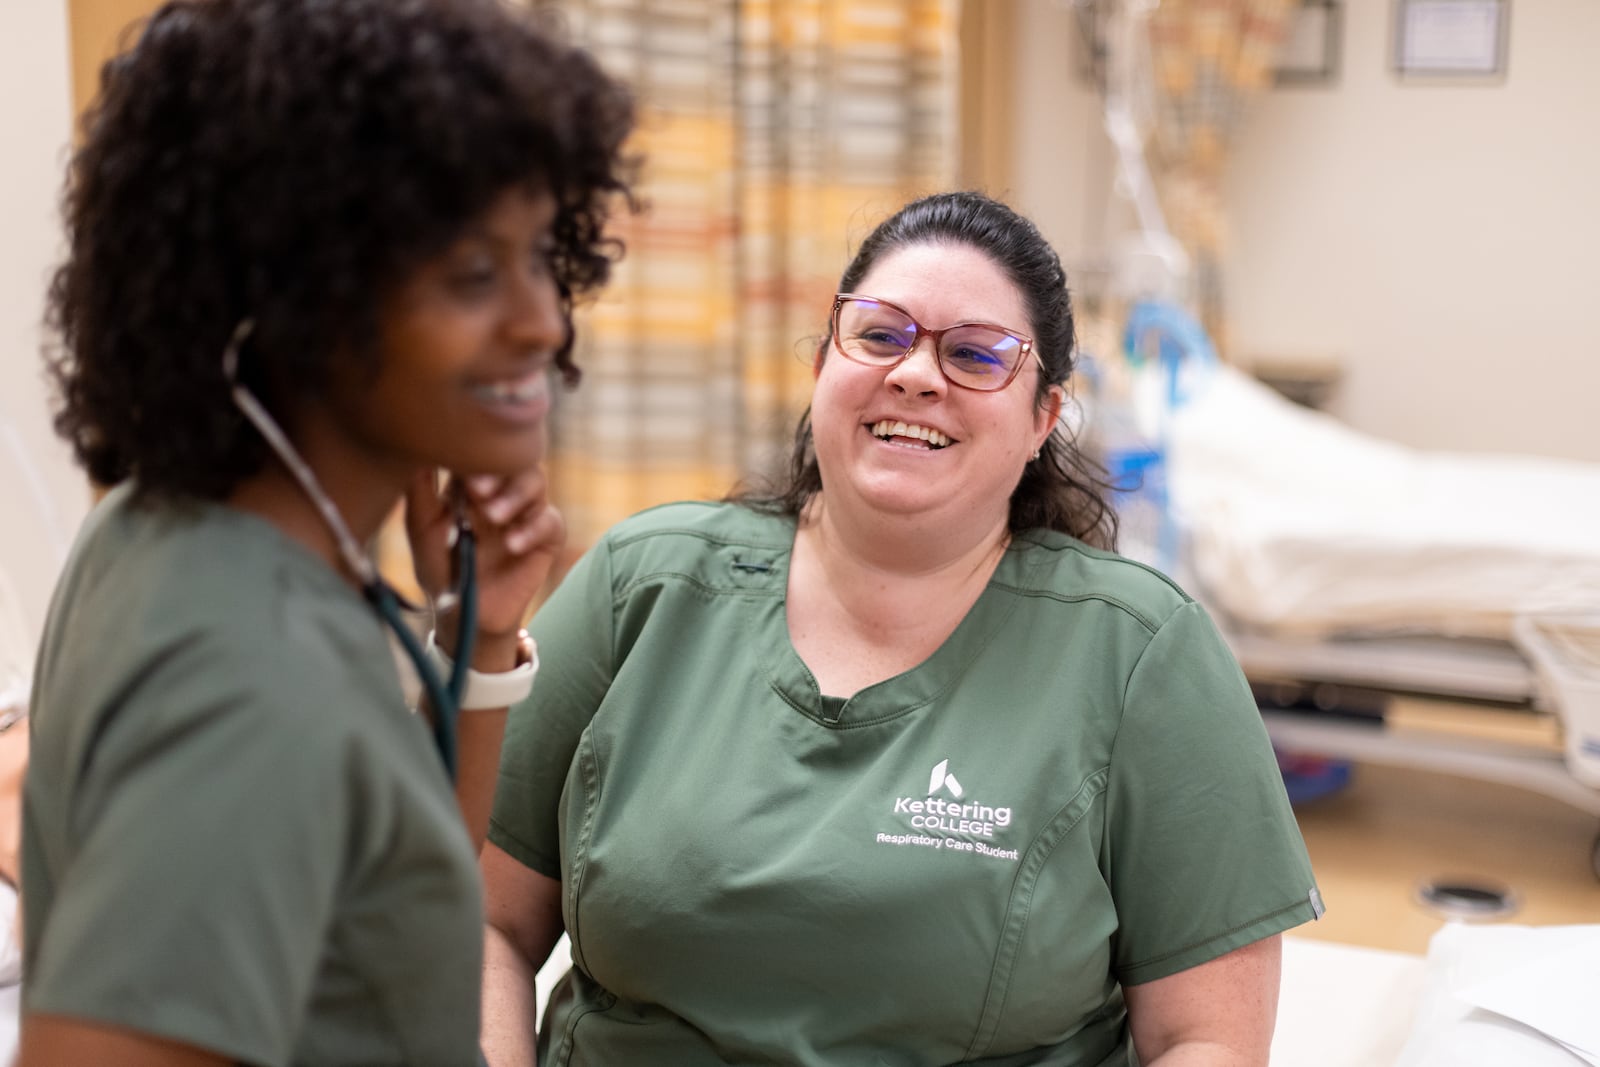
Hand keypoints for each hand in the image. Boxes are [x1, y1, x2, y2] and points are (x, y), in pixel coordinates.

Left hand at [406, 467, 564, 670]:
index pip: (479, 452)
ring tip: (493, 517)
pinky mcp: (546, 538)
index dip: (473, 452)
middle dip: (497, 470)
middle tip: (476, 488)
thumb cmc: (441, 568)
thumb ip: (419, 491)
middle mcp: (502, 492)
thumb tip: (416, 451)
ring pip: (536, 482)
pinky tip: (512, 546)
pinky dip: (532, 530)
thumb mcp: (422, 530)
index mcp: (471, 483)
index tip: (456, 463)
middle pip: (512, 458)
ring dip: (515, 495)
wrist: (465, 614)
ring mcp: (525, 513)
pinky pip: (551, 522)